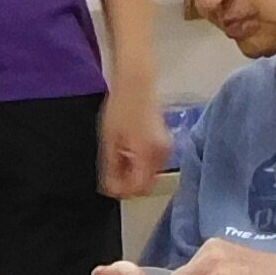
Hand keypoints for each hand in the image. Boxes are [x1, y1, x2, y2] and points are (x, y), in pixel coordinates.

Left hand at [98, 83, 172, 201]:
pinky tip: (129, 154)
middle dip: (129, 185)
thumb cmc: (122, 106)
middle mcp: (161, 154)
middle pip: (146, 185)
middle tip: (113, 176)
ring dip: (135, 175)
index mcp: (147, 154)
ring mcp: (166, 149)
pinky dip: (142, 165)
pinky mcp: (166, 144)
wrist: (137, 84)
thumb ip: (111, 168)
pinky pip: (155, 164)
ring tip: (119, 160)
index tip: (110, 186)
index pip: (138, 187)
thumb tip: (110, 188)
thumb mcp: (109, 140)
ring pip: (151, 176)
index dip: (122, 190)